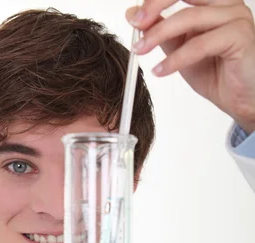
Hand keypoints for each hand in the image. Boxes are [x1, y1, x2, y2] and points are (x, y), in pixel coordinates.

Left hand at [126, 0, 254, 132]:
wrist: (241, 100)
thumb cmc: (218, 74)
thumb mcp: (181, 50)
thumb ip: (162, 31)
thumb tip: (133, 14)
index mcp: (213, 2)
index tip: (134, 17)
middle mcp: (227, 3)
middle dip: (155, 6)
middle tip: (136, 24)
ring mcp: (236, 17)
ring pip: (190, 17)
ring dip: (159, 34)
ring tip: (141, 51)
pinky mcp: (239, 36)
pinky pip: (201, 44)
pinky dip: (176, 58)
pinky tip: (161, 70)